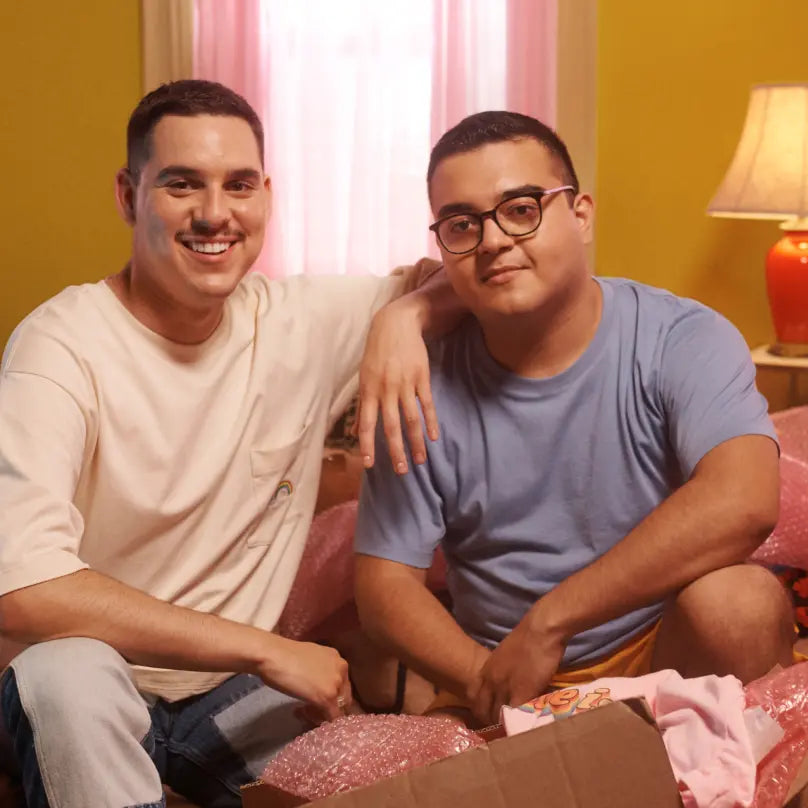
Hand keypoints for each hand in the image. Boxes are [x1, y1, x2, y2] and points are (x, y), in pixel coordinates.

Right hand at [257, 637, 351, 720]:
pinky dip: (318, 721)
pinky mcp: (327, 698)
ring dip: (322, 714)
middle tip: (310, 709)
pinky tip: (301, 712)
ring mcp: (336, 684)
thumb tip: (318, 685)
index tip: (315, 699)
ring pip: (338, 709)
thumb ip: (320, 672)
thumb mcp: (310, 659)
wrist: (273, 655)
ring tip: (304, 711)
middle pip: (343, 698)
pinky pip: (331, 718)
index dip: (329, 696)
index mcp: (338, 659)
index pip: (342, 685)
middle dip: (328, 707)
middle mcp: (342, 670)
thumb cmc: (284, 654)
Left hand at [356, 300, 438, 473]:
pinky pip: (427, 404)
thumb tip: (355, 431)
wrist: (397, 323)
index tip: (369, 465)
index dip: (367, 445)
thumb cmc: (377, 351)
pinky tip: (433, 437)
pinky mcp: (422, 378)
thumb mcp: (364, 376)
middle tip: (401, 471)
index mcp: (369, 390)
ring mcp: (405, 384)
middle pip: (391, 426)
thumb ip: (362, 405)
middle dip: (395, 451)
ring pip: (411, 419)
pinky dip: (431, 422)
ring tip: (420, 461)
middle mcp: (386, 389)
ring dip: (416, 442)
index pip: (366, 423)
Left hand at [470, 611, 565, 725]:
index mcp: (486, 670)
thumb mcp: (507, 655)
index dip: (482, 710)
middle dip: (492, 721)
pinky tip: (526, 726)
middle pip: (484, 710)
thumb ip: (503, 670)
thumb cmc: (528, 638)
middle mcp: (490, 681)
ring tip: (516, 729)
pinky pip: (516, 716)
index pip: (474, 698)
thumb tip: (509, 681)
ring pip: (498, 716)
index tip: (491, 716)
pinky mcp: (521, 693)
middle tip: (505, 727)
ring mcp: (504, 688)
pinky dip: (520, 723)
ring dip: (506, 724)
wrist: (540, 630)